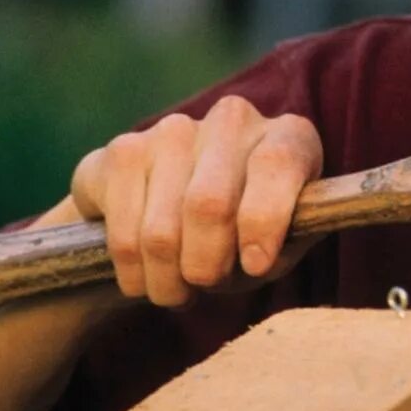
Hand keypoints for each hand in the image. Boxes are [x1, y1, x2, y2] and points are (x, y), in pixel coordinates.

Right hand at [66, 96, 322, 306]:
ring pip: (160, 228)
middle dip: (205, 265)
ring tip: (175, 291)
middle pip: (209, 202)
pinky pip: (121, 230)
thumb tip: (254, 259)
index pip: (276, 162)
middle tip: (205, 285)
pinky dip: (133, 271)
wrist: (189, 216)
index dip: (263, 221)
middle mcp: (231, 120)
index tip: (256, 266)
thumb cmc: (251, 235)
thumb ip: (279, 248)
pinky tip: (144, 277)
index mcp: (289, 136)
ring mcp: (174, 129)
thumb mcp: (282, 246)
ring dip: (165, 278)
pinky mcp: (124, 150)